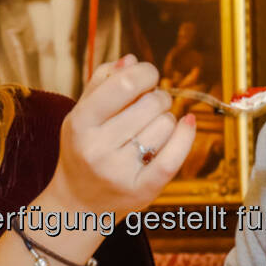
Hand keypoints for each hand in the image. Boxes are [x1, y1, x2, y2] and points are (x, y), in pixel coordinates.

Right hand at [45, 56, 196, 217]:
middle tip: (149, 106)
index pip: (124, 84)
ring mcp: (120, 172)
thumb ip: (102, 83)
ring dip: (165, 120)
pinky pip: (174, 157)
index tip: (148, 76)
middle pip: (151, 103)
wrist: (78, 204)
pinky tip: (187, 123)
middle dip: (157, 97)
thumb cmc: (82, 151)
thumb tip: (131, 60)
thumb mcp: (81, 114)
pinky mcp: (142, 190)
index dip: (145, 73)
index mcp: (80, 122)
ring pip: (166, 125)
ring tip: (149, 129)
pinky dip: (186, 136)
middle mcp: (97, 148)